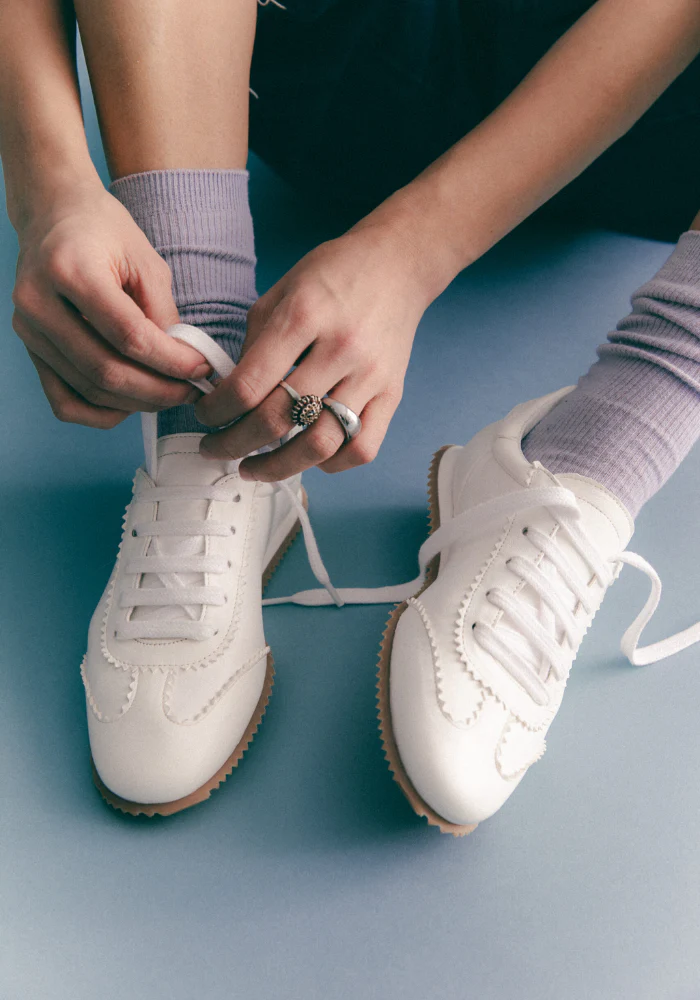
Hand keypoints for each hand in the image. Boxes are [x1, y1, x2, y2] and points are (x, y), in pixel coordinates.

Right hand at [12, 180, 208, 427]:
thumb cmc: (104, 232)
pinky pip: (64, 402)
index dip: (171, 361)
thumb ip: (163, 313)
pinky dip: (101, 413)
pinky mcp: (30, 349)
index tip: (202, 368)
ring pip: (89, 390)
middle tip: (191, 391)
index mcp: (70, 269)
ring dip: (137, 402)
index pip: (128, 335)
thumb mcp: (145, 260)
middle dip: (158, 390)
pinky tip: (132, 404)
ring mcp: (28, 330)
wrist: (53, 215)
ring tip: (170, 394)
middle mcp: (39, 302)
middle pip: (106, 370)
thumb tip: (184, 364)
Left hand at [195, 224, 431, 478]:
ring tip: (253, 468)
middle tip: (216, 448)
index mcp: (304, 315)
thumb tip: (229, 395)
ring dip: (278, 467)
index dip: (216, 411)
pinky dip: (331, 463)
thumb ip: (253, 343)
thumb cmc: (333, 275)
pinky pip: (362, 449)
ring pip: (319, 444)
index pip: (249, 384)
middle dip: (234, 443)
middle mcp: (340, 348)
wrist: (397, 264)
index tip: (204, 416)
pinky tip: (309, 457)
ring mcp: (371, 376)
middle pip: (278, 419)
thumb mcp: (281, 292)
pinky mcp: (393, 394)